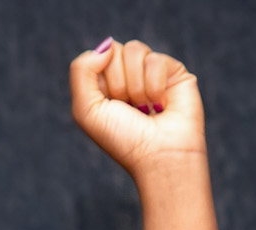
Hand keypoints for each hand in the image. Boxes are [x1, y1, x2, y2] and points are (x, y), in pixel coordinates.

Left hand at [70, 37, 205, 178]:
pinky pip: (155, 59)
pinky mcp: (174, 71)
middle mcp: (129, 76)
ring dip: (135, 87)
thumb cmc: (123, 140)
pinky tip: (161, 106)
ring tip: (145, 109)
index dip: (101, 81)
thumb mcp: (86, 111)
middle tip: (129, 110)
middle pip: (115, 50)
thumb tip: (106, 45)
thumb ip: (81, 71)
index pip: (98, 56)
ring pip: (135, 50)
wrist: (158, 157)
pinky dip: (154, 86)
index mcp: (106, 85)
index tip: (110, 106)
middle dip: (119, 84)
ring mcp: (152, 71)